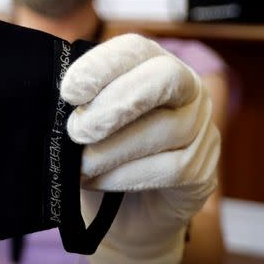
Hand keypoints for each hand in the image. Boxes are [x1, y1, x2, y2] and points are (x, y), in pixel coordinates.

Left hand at [61, 33, 220, 263]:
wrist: (122, 215)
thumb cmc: (99, 154)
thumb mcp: (84, 123)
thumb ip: (80, 104)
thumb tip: (59, 101)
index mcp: (151, 65)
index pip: (135, 49)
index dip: (102, 66)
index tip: (69, 92)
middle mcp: (186, 90)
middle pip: (166, 77)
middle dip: (118, 103)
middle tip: (77, 131)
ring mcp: (202, 130)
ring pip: (168, 129)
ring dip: (115, 149)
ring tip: (82, 165)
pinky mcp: (204, 171)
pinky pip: (174, 168)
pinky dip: (128, 176)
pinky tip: (99, 181)